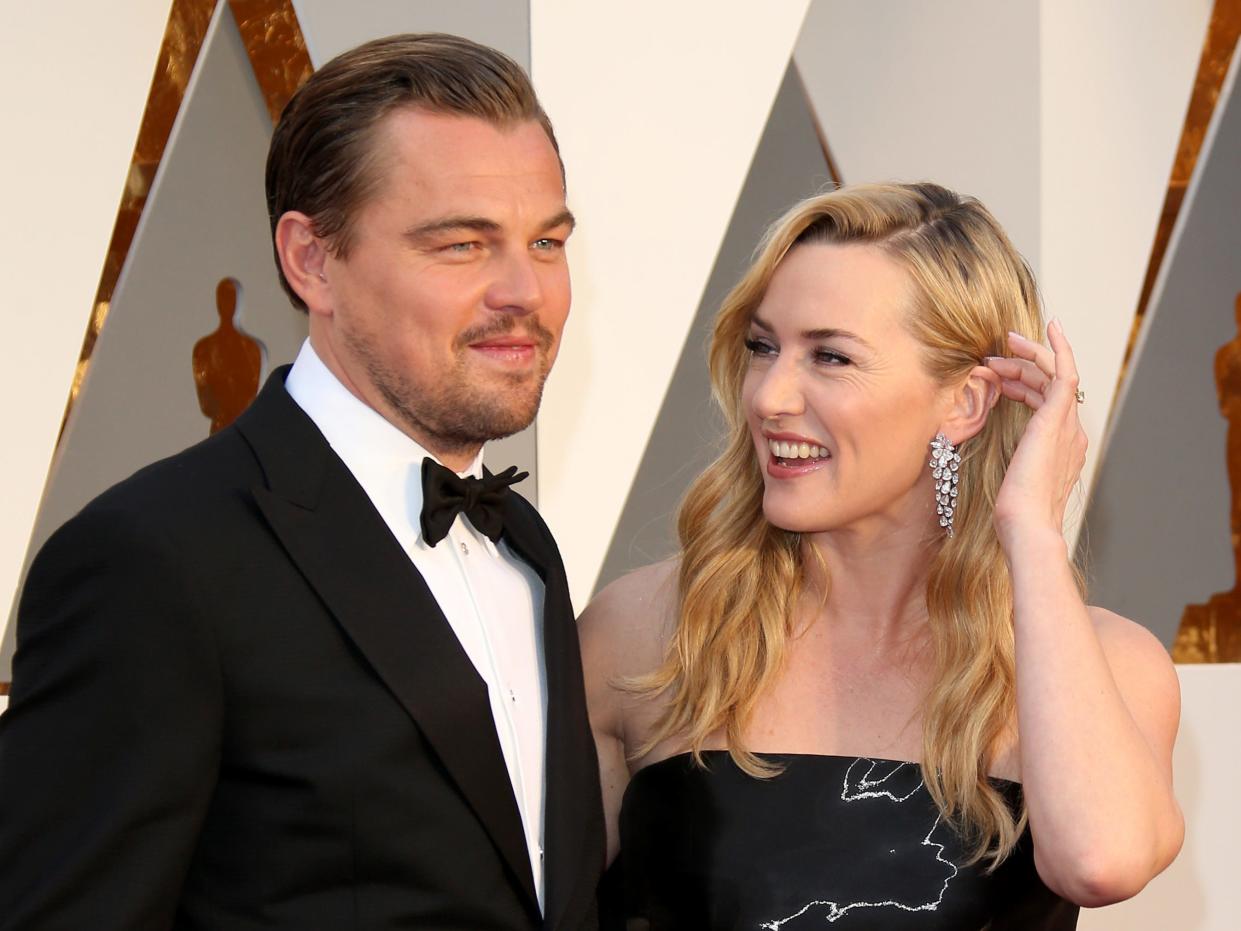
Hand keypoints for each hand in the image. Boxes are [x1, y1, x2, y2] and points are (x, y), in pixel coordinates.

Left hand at [984, 319, 1087, 550]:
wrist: (1027, 525)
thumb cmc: (1013, 512)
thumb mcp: (1007, 481)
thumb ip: (1007, 462)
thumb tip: (989, 455)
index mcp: (1062, 448)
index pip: (1047, 404)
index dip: (1027, 384)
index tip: (1005, 375)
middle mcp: (1071, 434)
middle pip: (1050, 387)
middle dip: (1022, 368)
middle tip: (994, 359)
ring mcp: (1067, 425)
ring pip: (1054, 376)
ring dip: (1026, 359)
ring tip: (998, 352)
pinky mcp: (1058, 418)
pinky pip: (1064, 372)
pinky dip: (1058, 348)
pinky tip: (1049, 327)